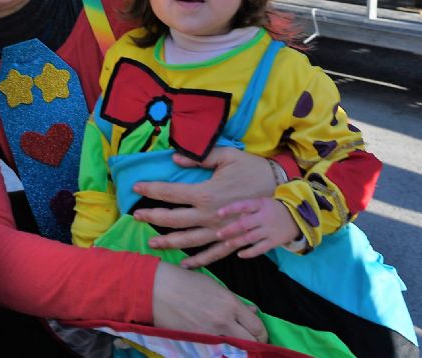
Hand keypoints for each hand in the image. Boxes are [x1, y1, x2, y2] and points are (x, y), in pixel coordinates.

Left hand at [132, 148, 275, 262]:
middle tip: (135, 217)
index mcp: (206, 193)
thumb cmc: (255, 170)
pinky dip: (198, 262)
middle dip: (152, 218)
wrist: (285, 192)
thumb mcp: (228, 156)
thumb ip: (200, 157)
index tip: (136, 187)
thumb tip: (175, 158)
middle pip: (174, 220)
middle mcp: (210, 216)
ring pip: (189, 241)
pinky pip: (213, 255)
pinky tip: (185, 265)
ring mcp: (221, 231)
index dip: (151, 189)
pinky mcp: (234, 241)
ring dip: (169, 243)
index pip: (171, 192)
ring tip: (152, 244)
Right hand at [151, 262, 266, 342]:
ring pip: (234, 349)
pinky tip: (218, 345)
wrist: (156, 288)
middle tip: (252, 344)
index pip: (256, 326)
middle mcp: (223, 320)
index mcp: (229, 303)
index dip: (262, 333)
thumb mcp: (213, 285)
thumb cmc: (184, 281)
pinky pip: (214, 349)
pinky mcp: (195, 341)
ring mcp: (209, 333)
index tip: (260, 335)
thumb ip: (234, 301)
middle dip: (255, 344)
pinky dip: (219, 349)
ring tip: (235, 345)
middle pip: (250, 341)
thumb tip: (252, 311)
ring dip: (237, 348)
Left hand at [215, 198, 301, 259]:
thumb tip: (232, 217)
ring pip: (250, 238)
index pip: (244, 205)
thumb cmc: (273, 209)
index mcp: (261, 204)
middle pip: (244, 224)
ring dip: (236, 242)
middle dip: (230, 230)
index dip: (230, 209)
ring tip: (226, 243)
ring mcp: (270, 230)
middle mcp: (265, 217)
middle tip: (218, 234)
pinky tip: (240, 254)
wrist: (298, 217)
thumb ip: (248, 209)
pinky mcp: (274, 241)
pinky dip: (249, 253)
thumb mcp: (263, 203)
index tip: (218, 213)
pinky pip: (260, 249)